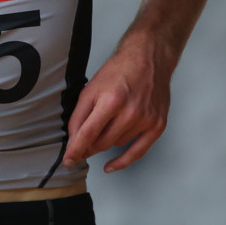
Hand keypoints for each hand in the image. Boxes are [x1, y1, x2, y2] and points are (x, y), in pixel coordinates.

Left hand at [63, 37, 170, 172]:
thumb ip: (80, 114)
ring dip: (107, 140)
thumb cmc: (119, 70)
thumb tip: (73, 139)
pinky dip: (123, 161)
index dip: (76, 149)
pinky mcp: (157, 125)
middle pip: (102, 142)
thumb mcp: (91, 87)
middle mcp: (130, 113)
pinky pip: (138, 152)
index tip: (68, 159)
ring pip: (116, 144)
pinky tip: (111, 165)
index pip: (88, 133)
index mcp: (111, 100)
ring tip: (106, 122)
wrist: (148, 59)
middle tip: (80, 146)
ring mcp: (146, 120)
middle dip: (88, 146)